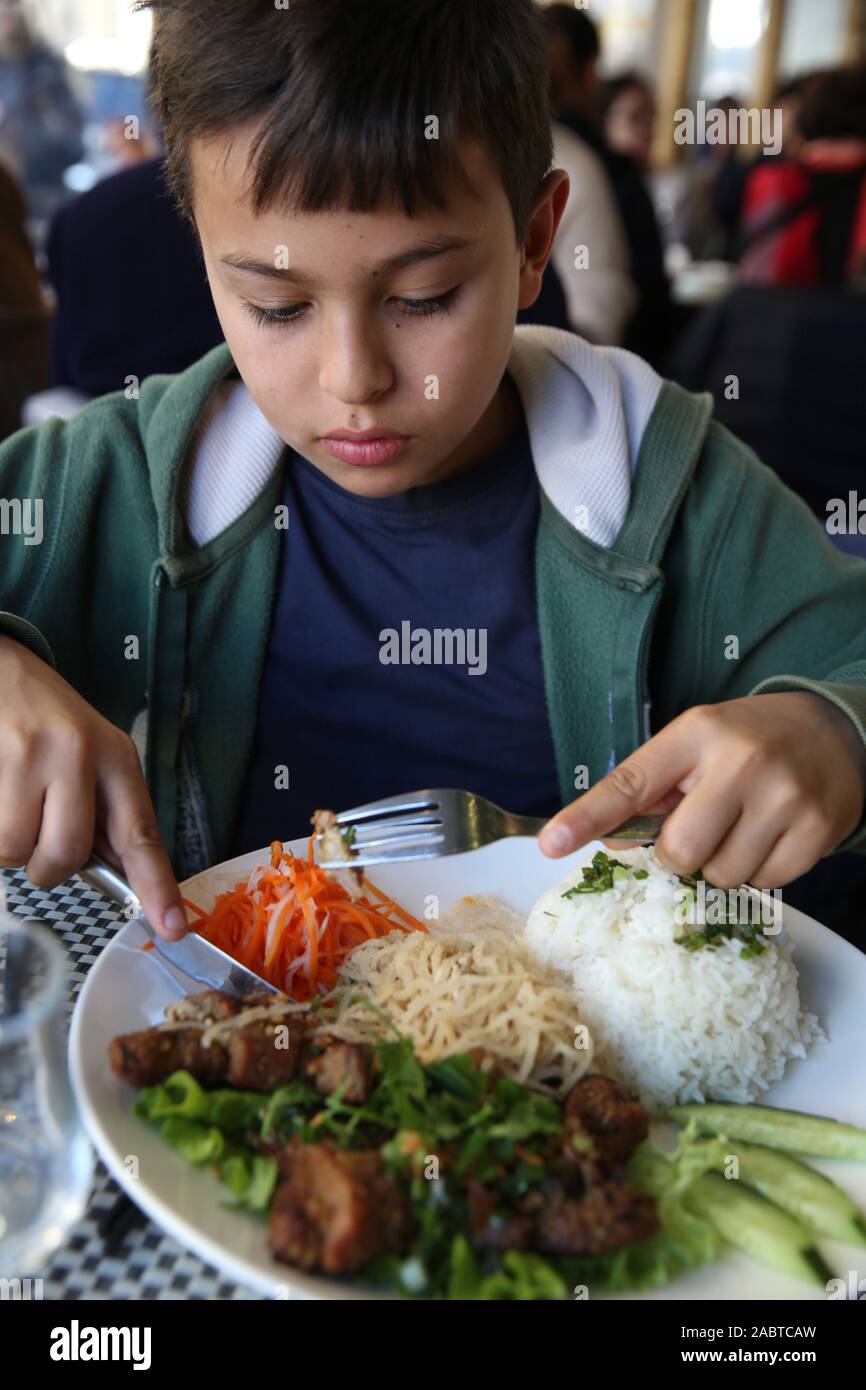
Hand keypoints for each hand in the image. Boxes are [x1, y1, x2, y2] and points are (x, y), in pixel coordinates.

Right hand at [0, 636, 186, 938]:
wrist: (2, 672)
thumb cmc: (51, 723)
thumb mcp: (94, 758)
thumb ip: (106, 816)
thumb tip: (122, 882)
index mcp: (117, 759)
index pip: (141, 833)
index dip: (156, 886)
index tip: (171, 928)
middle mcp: (78, 754)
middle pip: (68, 853)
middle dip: (49, 868)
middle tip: (41, 845)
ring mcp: (30, 755)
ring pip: (16, 849)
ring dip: (12, 848)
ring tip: (14, 810)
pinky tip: (1, 798)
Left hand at [539, 692, 865, 888]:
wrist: (835, 731)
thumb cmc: (749, 742)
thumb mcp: (695, 746)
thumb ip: (650, 791)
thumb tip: (612, 845)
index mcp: (696, 734)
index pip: (630, 783)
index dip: (586, 817)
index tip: (550, 843)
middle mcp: (740, 761)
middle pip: (679, 851)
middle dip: (680, 855)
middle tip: (701, 830)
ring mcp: (783, 796)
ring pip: (722, 876)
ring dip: (722, 866)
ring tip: (742, 826)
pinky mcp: (816, 829)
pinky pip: (765, 884)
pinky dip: (760, 871)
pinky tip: (771, 835)